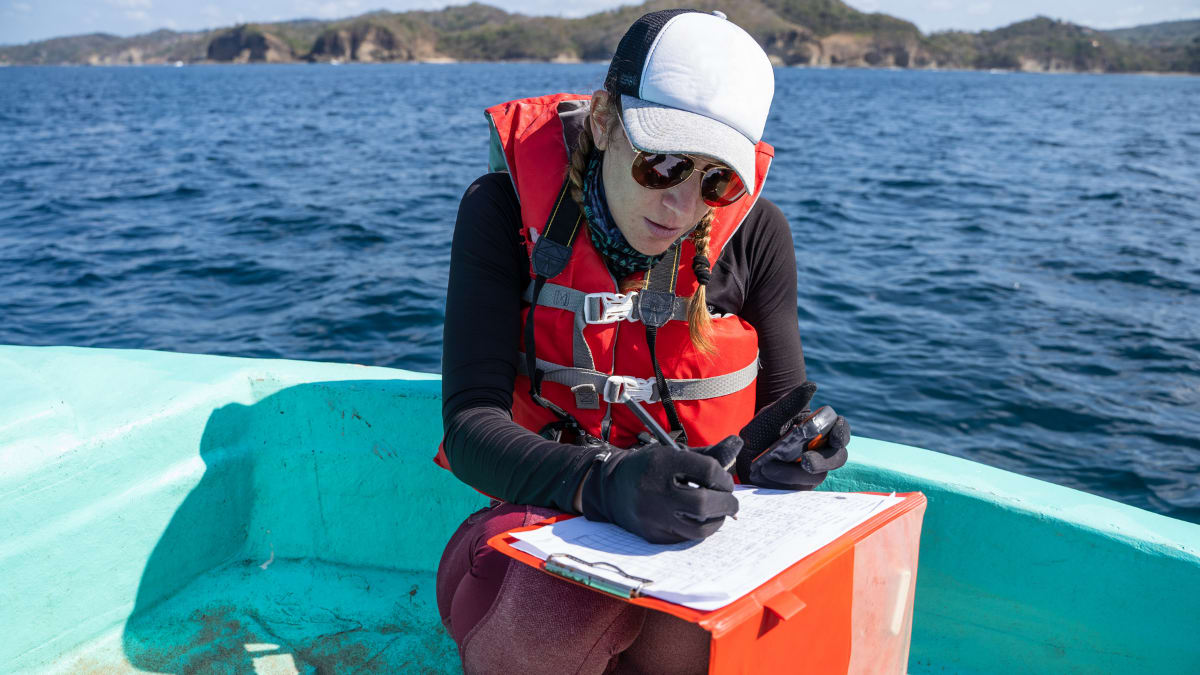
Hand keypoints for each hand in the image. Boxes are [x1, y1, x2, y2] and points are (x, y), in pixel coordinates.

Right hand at [579, 437, 741, 543]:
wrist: (611, 488)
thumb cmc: (649, 468)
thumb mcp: (673, 453)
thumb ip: (707, 454)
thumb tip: (738, 444)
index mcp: (662, 462)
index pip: (707, 471)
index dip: (723, 477)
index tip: (725, 481)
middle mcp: (655, 490)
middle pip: (704, 503)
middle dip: (727, 503)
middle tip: (731, 502)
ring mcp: (652, 516)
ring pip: (698, 528)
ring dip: (717, 521)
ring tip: (719, 513)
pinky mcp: (652, 535)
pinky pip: (686, 538)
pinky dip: (699, 529)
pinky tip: (700, 520)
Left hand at [736, 382, 849, 489]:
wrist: (737, 459)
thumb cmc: (759, 434)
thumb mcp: (770, 417)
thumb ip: (790, 403)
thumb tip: (812, 385)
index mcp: (817, 430)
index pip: (840, 430)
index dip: (842, 431)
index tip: (835, 434)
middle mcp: (819, 451)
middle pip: (838, 456)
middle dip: (825, 459)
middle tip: (807, 460)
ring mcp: (811, 472)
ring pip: (818, 475)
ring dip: (794, 471)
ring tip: (769, 467)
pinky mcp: (798, 487)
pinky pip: (799, 487)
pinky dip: (782, 480)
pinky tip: (766, 472)